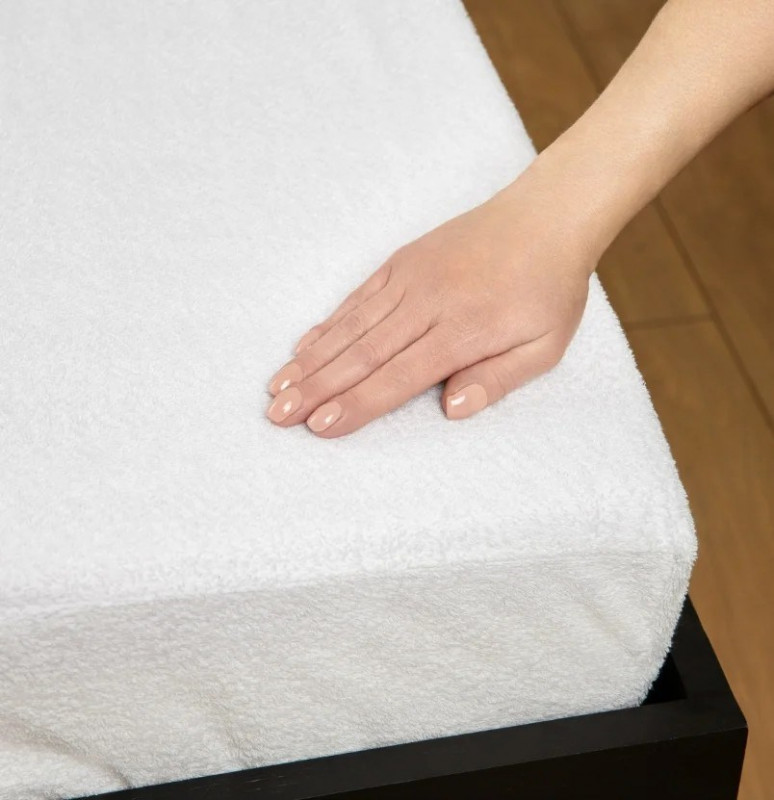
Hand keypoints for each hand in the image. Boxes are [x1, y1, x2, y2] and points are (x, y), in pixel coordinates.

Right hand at [265, 160, 596, 437]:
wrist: (545, 217)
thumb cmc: (549, 288)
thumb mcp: (545, 346)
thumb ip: (497, 379)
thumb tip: (452, 410)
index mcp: (462, 331)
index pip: (398, 376)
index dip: (357, 404)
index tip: (320, 426)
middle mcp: (427, 305)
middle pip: (362, 354)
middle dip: (316, 388)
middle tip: (276, 415)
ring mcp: (409, 280)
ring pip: (350, 327)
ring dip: (311, 360)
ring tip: (276, 387)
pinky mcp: (401, 263)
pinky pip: (357, 299)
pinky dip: (328, 325)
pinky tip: (304, 346)